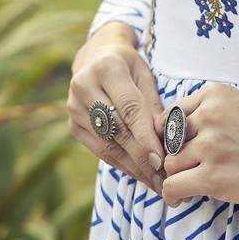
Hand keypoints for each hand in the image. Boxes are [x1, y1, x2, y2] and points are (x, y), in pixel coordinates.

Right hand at [67, 24, 165, 195]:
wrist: (95, 57)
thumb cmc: (128, 66)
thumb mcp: (145, 75)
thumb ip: (152, 105)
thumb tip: (166, 139)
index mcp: (107, 69)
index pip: (129, 108)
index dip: (145, 136)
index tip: (162, 159)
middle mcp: (84, 88)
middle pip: (116, 130)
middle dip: (142, 157)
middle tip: (164, 178)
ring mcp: (74, 108)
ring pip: (107, 145)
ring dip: (133, 167)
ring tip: (156, 182)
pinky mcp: (73, 126)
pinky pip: (100, 150)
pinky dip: (122, 164)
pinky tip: (139, 174)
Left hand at [158, 83, 238, 209]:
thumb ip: (212, 116)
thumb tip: (178, 138)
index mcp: (215, 94)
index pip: (171, 116)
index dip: (173, 138)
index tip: (185, 151)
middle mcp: (209, 114)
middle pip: (168, 141)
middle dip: (176, 159)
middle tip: (190, 172)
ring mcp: (209, 145)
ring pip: (170, 165)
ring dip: (178, 178)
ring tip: (193, 187)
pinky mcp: (212, 175)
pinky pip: (172, 186)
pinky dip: (174, 196)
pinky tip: (184, 199)